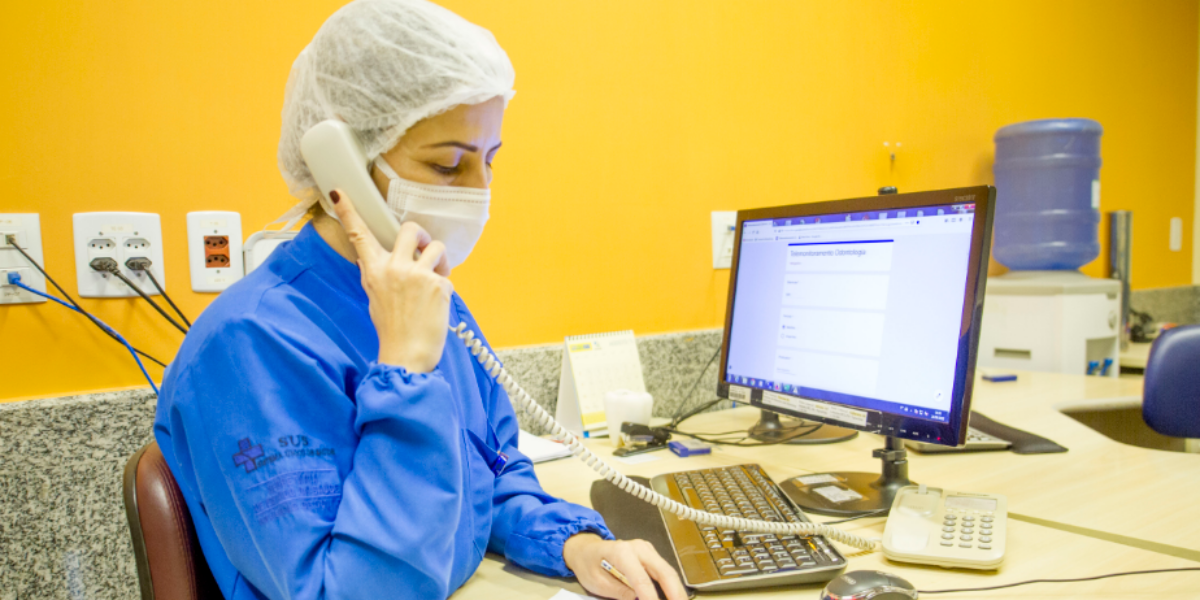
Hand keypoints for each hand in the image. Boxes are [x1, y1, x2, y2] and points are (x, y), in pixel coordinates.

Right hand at [331, 189, 452, 372]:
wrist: (407, 355)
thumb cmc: (392, 330)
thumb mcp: (375, 299)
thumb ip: (377, 275)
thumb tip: (372, 260)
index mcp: (374, 271)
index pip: (359, 236)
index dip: (348, 211)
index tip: (339, 192)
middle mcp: (394, 268)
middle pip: (410, 229)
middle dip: (420, 235)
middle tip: (422, 249)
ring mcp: (417, 275)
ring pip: (436, 246)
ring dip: (439, 259)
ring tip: (435, 277)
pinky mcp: (438, 284)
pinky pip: (447, 274)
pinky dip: (445, 285)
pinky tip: (437, 303)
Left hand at [563, 534, 686, 599]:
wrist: (586, 549)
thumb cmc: (588, 565)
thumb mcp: (597, 583)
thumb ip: (619, 591)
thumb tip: (639, 599)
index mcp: (622, 552)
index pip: (642, 580)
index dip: (651, 598)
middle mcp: (638, 547)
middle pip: (665, 572)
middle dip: (676, 593)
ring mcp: (646, 549)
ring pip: (668, 571)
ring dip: (676, 591)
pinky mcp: (650, 554)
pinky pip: (664, 572)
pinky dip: (671, 586)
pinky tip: (673, 597)